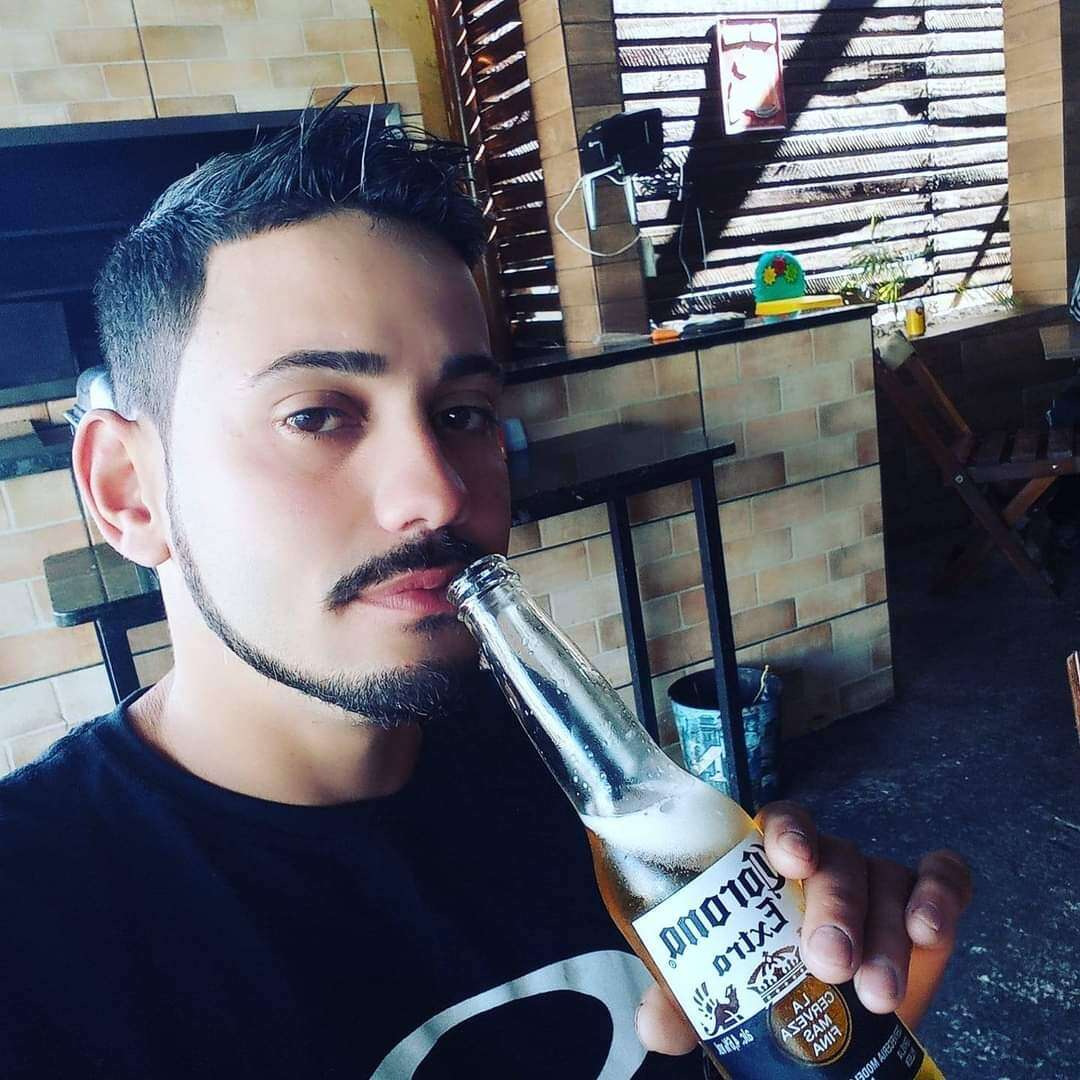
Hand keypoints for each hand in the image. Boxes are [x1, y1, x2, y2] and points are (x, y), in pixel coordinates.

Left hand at [634, 800, 972, 1055]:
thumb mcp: (725, 1000)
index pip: (783, 823)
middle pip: (837, 858)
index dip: (789, 831)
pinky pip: (945, 878)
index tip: (789, 861)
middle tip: (829, 963)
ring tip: (875, 995)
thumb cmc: (773, 996)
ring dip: (886, 933)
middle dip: (836, 906)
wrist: (833, 1039)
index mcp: (775, 869)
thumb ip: (684, 1004)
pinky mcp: (927, 906)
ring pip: (887, 879)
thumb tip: (654, 1026)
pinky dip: (941, 896)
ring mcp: (879, 882)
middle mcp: (828, 866)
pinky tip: (930, 932)